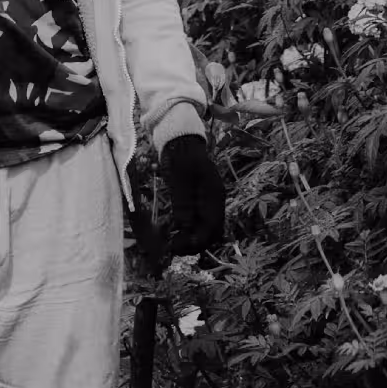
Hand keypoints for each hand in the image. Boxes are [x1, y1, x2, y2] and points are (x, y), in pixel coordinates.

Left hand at [158, 135, 224, 254]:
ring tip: (172, 244)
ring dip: (191, 238)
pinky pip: (197, 220)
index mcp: (214, 195)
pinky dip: (188, 229)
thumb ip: (183, 203)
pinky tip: (174, 232)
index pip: (212, 227)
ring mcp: (206, 200)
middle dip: (194, 243)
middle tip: (174, 249)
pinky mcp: (197, 199)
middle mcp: (213, 200)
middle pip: (210, 231)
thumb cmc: (179, 155)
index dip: (197, 241)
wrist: (178, 138)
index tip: (178, 248)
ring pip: (204, 228)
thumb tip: (185, 228)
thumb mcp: (179, 178)